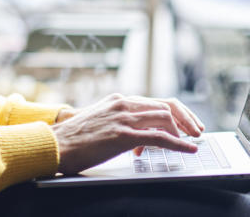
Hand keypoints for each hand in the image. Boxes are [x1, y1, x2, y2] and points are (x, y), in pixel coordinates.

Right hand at [49, 94, 204, 174]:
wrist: (54, 144)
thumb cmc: (73, 139)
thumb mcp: (99, 124)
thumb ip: (119, 125)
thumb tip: (138, 139)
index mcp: (117, 100)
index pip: (154, 101)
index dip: (175, 112)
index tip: (187, 123)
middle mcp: (122, 103)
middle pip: (165, 106)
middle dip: (185, 119)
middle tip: (196, 132)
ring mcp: (123, 117)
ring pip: (165, 118)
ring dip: (183, 131)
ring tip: (192, 142)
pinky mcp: (123, 134)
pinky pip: (159, 137)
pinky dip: (179, 143)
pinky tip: (189, 149)